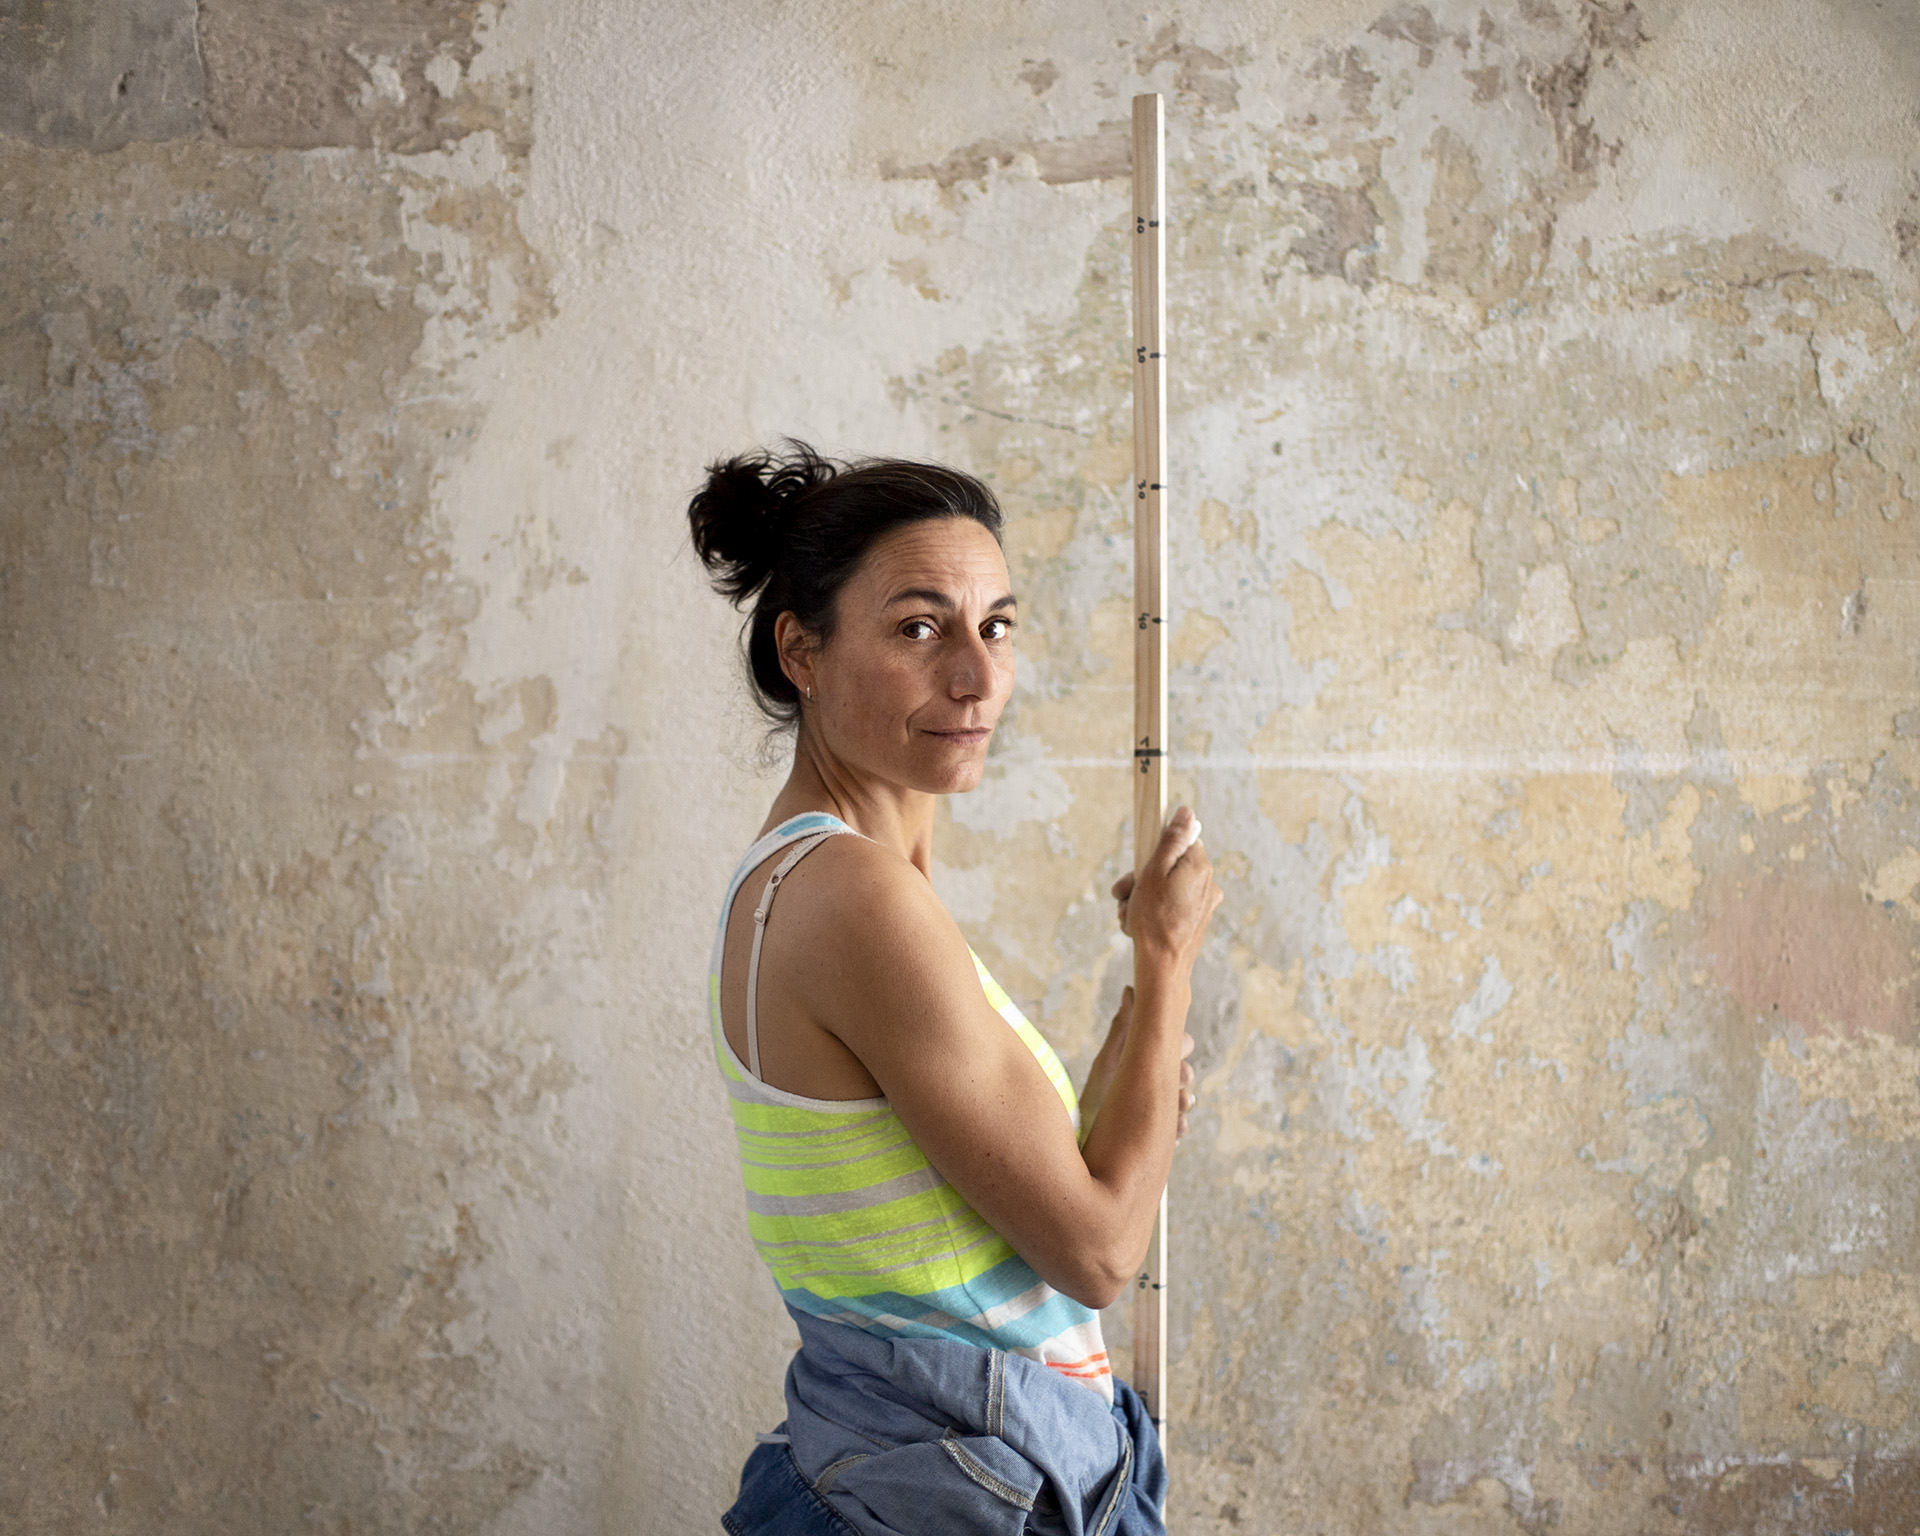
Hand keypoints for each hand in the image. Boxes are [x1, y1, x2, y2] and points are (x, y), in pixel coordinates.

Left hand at [1080, 985, 1197, 1140]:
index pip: (1178, 1044)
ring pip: (1186, 1100)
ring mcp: (1162, 1108)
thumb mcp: (1108, 1060)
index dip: (1179, 1045)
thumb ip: (1123, 1027)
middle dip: (1183, 1075)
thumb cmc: (1094, 1094)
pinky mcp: (1161, 1133)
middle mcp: (1158, 1082)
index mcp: (1148, 1059)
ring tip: (1174, 1105)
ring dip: (1182, 1102)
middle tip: (1176, 1080)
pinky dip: (1178, 1127)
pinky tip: (1171, 1128)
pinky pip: (1180, 1128)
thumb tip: (1130, 988)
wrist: (1081, 1134)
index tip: (1172, 1049)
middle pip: (1186, 1072)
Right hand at [1110, 807, 1221, 975]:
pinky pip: (1171, 906)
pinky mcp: (1196, 921)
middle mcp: (1208, 883)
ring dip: (1142, 897)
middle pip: (1170, 866)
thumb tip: (1187, 812)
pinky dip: (1152, 911)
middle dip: (1140, 878)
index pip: (1179, 841)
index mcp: (1200, 866)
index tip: (1139, 865)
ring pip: (1167, 888)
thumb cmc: (1154, 920)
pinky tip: (1136, 924)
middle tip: (1121, 893)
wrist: (1163, 968)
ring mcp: (1204, 904)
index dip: (1154, 851)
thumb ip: (1171, 841)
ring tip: (1127, 914)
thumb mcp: (1154, 872)